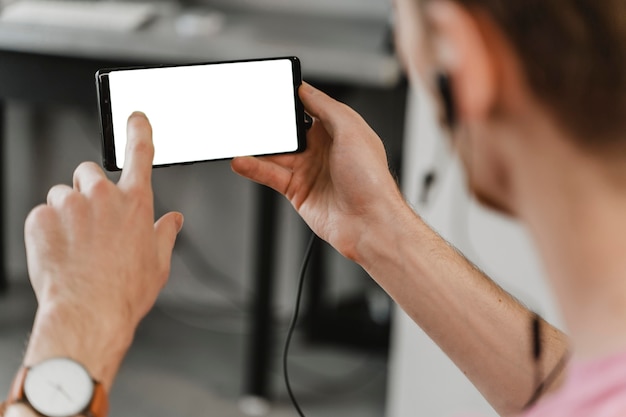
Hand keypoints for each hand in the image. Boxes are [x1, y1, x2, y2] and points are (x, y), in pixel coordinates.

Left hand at [22, 112, 182, 388]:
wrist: (88, 313)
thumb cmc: (125, 291)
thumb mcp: (158, 263)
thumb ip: (165, 233)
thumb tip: (174, 220)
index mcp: (135, 203)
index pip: (140, 154)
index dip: (139, 132)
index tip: (136, 118)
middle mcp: (102, 196)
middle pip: (89, 173)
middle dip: (88, 189)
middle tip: (90, 219)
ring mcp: (69, 205)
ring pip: (62, 195)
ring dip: (66, 212)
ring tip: (74, 245)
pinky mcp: (40, 219)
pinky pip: (41, 215)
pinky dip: (47, 230)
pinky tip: (59, 253)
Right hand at [232, 83, 405, 261]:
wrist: (369, 223)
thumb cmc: (370, 180)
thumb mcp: (351, 130)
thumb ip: (325, 107)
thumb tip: (304, 89)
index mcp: (339, 130)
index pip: (309, 107)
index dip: (291, 99)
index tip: (271, 90)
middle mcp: (323, 149)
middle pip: (288, 131)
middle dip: (269, 124)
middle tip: (248, 115)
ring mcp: (309, 171)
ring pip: (275, 154)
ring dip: (256, 147)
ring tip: (238, 139)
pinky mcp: (297, 191)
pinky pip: (271, 175)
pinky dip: (254, 168)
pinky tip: (242, 161)